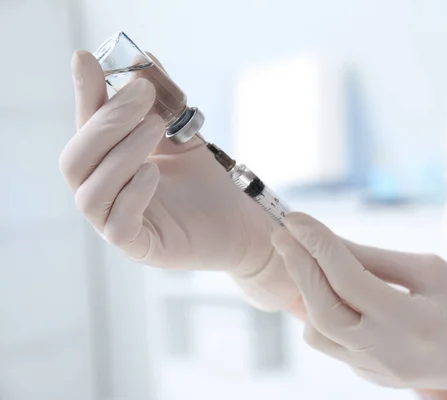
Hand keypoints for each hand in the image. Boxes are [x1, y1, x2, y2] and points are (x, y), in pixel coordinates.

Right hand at [59, 51, 297, 309]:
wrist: (239, 220)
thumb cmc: (206, 180)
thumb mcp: (182, 133)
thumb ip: (162, 102)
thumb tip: (144, 58)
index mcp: (108, 164)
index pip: (85, 127)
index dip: (84, 94)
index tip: (88, 59)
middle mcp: (104, 192)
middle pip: (76, 160)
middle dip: (106, 122)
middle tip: (142, 93)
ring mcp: (116, 222)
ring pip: (91, 191)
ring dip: (120, 153)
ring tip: (154, 126)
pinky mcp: (139, 247)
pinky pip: (117, 225)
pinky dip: (131, 194)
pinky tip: (155, 172)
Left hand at [272, 213, 446, 398]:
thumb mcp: (430, 270)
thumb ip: (375, 258)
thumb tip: (326, 241)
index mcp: (414, 322)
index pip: (349, 279)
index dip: (317, 244)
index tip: (294, 218)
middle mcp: (390, 353)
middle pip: (323, 310)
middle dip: (298, 268)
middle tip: (283, 234)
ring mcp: (377, 372)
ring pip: (318, 332)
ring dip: (307, 293)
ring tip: (308, 262)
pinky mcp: (371, 377)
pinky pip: (332, 344)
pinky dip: (323, 313)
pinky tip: (330, 291)